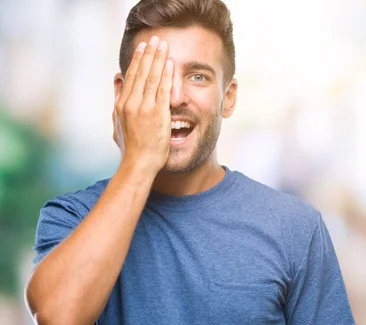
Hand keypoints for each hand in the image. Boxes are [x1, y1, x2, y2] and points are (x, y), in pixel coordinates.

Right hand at [114, 36, 172, 174]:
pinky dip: (166, 76)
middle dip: (149, 54)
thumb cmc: (131, 146)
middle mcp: (132, 103)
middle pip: (141, 72)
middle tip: (155, 39)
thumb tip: (116, 79)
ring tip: (163, 46)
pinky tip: (169, 64)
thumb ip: (117, 98)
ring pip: (152, 78)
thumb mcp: (118, 120)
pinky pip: (162, 91)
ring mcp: (144, 108)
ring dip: (158, 59)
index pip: (132, 76)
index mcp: (123, 104)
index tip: (144, 47)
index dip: (138, 59)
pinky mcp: (157, 115)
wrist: (138, 163)